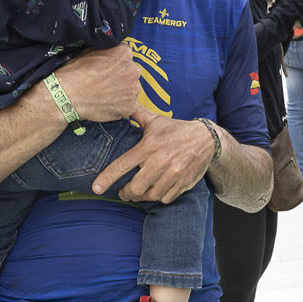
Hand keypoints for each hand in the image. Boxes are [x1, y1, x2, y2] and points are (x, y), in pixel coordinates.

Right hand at [50, 45, 142, 123]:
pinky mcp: (131, 106)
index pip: (125, 57)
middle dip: (121, 77)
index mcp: (124, 52)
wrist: (67, 95)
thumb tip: (110, 54)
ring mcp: (133, 89)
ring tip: (104, 94)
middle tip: (105, 83)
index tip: (107, 69)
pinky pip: (133, 107)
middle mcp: (133, 70)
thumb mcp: (90, 51)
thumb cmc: (74, 74)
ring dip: (122, 91)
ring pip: (131, 89)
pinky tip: (120, 106)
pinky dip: (127, 107)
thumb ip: (107, 51)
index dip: (115, 64)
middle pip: (131, 73)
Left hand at [91, 112, 214, 202]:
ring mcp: (173, 173)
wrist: (206, 138)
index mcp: (149, 146)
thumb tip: (120, 103)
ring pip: (151, 195)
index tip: (96, 188)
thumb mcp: (155, 120)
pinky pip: (166, 198)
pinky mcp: (183, 182)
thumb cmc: (175, 129)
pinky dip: (158, 197)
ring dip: (142, 196)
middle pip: (136, 187)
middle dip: (126, 193)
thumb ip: (136, 114)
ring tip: (139, 193)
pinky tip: (156, 191)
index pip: (123, 165)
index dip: (107, 178)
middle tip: (124, 192)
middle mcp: (160, 161)